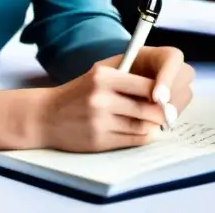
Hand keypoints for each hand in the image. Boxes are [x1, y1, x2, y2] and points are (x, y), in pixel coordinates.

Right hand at [40, 47, 193, 152]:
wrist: (46, 116)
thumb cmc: (78, 92)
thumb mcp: (99, 74)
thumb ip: (128, 76)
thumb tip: (161, 86)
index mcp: (103, 76)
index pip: (146, 85)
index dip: (161, 92)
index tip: (166, 95)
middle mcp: (101, 98)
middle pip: (147, 109)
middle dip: (161, 112)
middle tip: (168, 111)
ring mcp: (99, 121)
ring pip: (142, 126)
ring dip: (152, 125)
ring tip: (155, 120)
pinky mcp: (98, 141)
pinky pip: (131, 140)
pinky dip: (141, 136)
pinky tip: (142, 131)